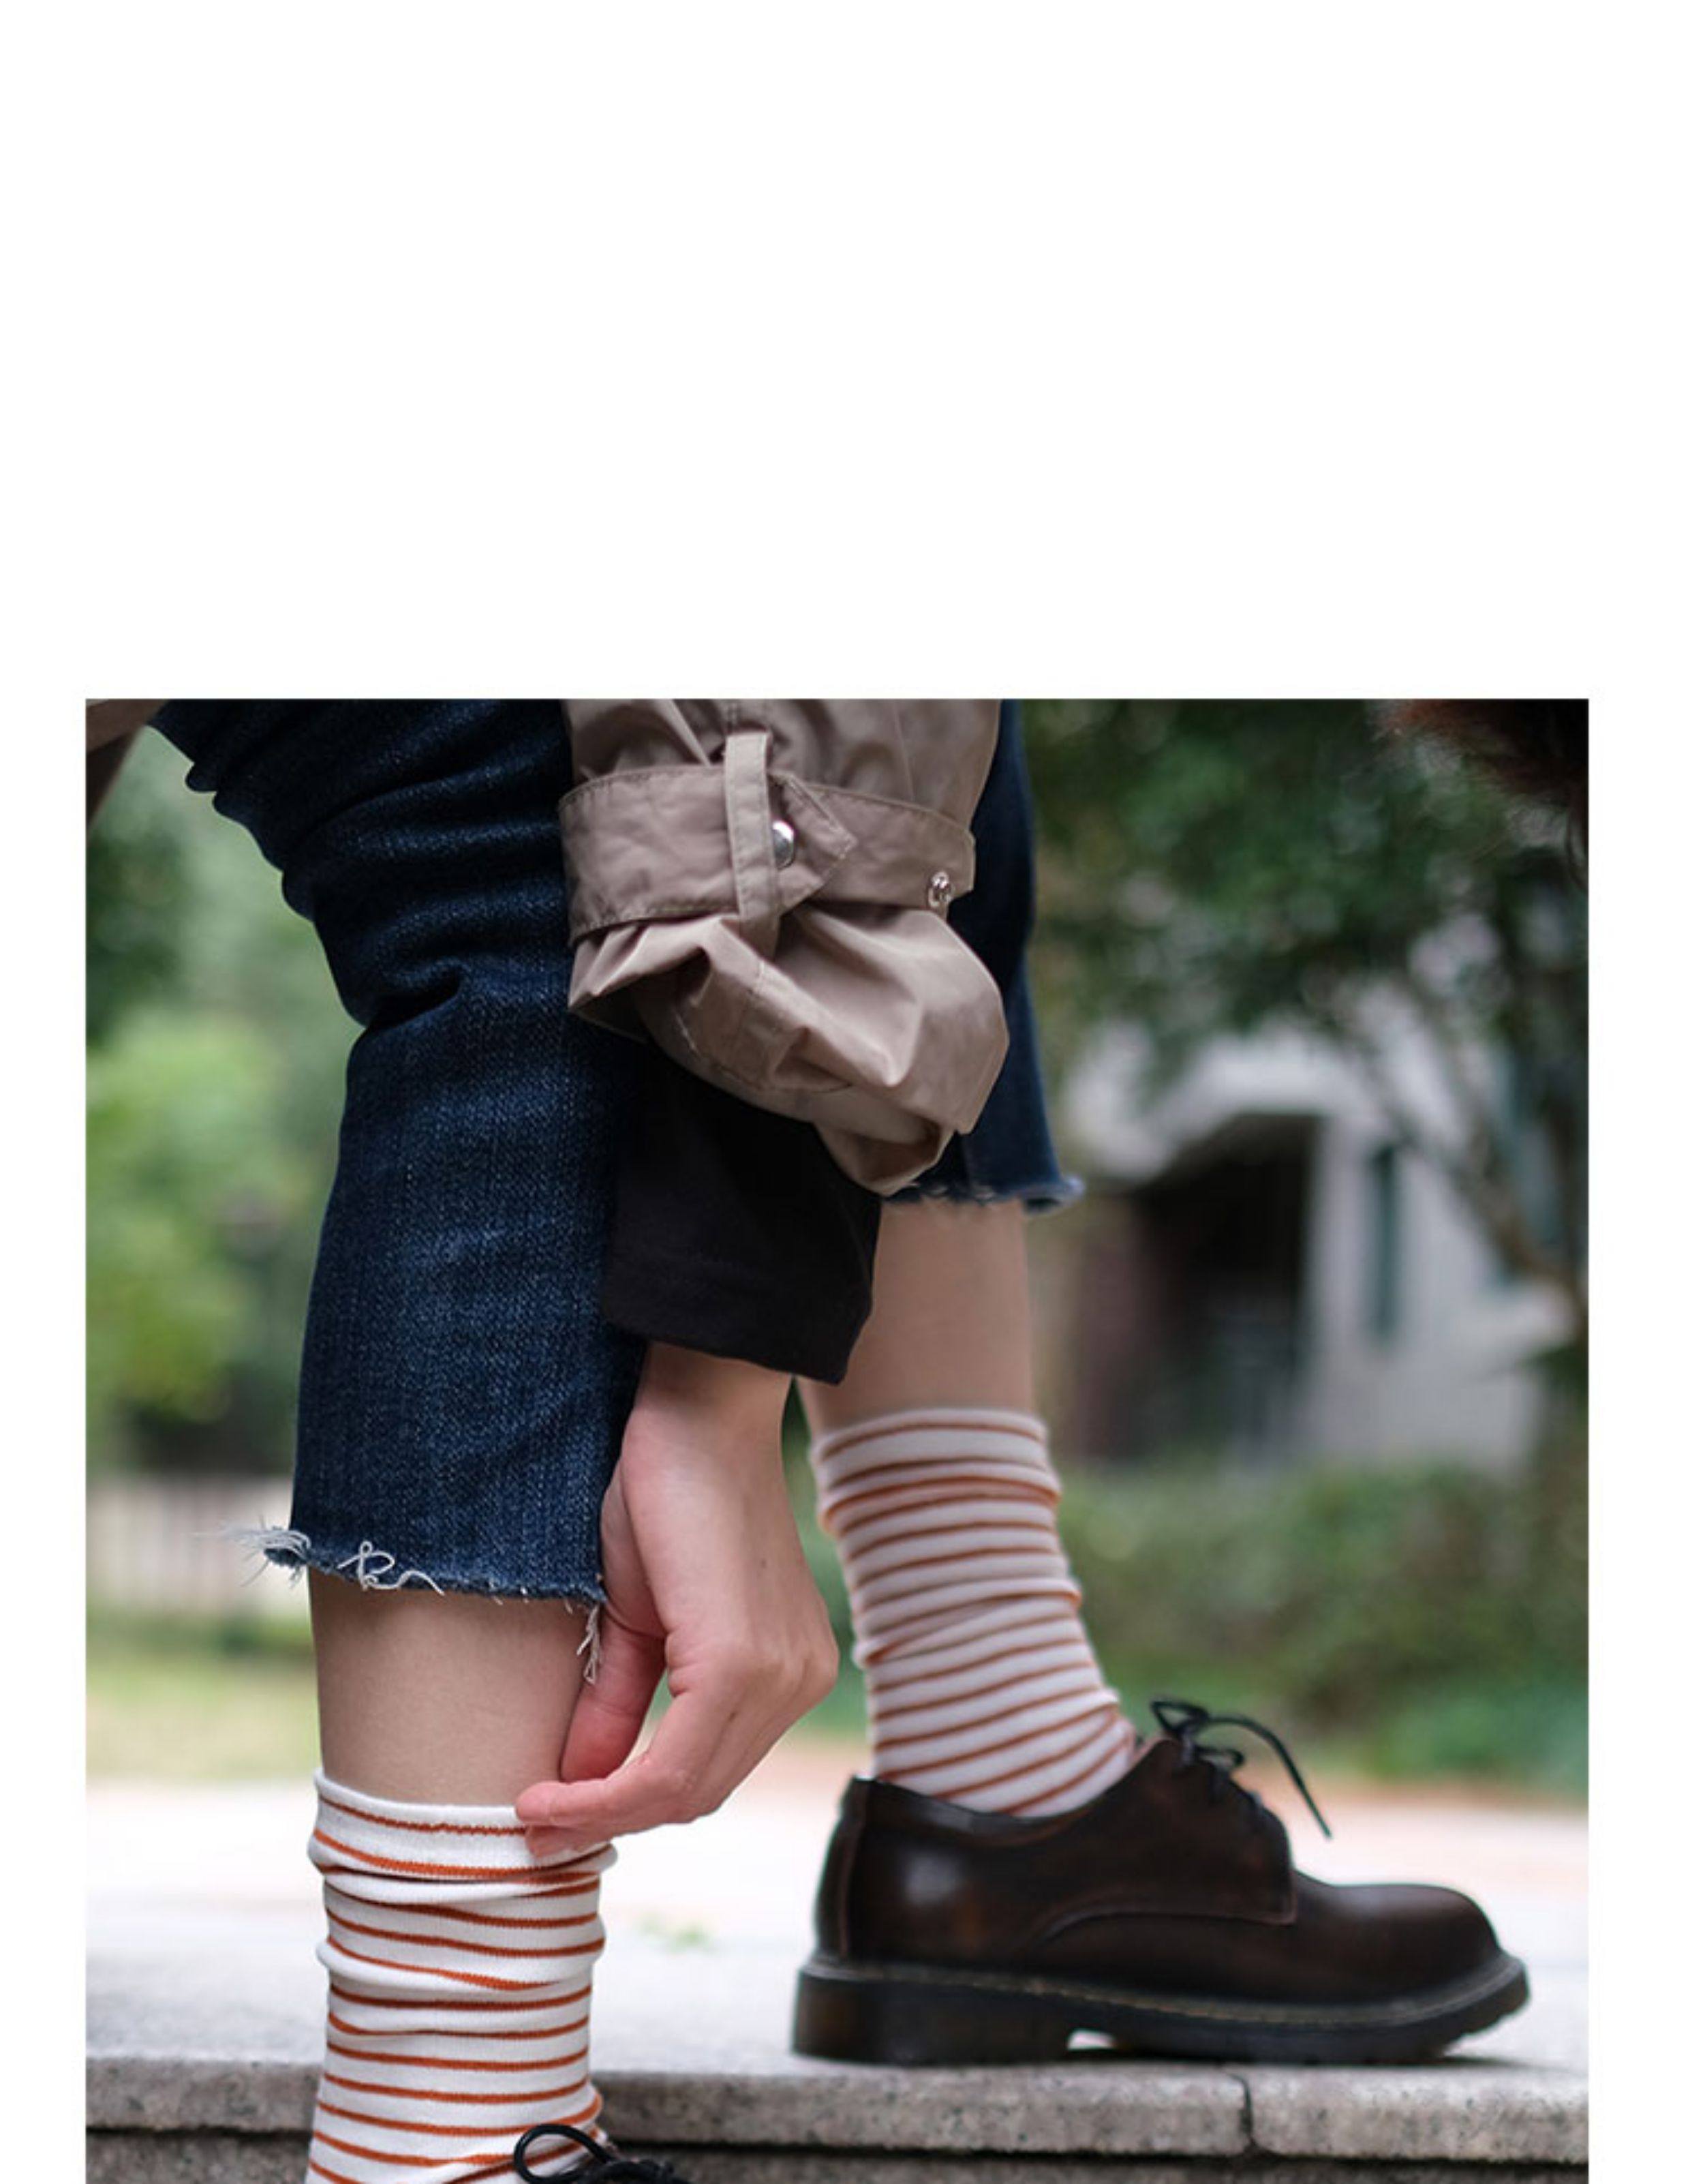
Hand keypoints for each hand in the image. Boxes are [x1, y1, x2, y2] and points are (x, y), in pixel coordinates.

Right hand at [515, 1342, 837, 1851]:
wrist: (697, 1412)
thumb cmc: (666, 1494)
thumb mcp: (634, 1616)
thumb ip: (618, 1702)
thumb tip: (576, 1785)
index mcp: (784, 1671)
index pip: (706, 1773)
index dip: (625, 1808)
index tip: (547, 1815)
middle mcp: (798, 1681)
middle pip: (700, 1792)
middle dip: (612, 1819)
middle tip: (533, 1825)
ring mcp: (784, 1674)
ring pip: (689, 1787)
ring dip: (606, 1810)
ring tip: (536, 1809)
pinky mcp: (747, 1660)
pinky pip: (680, 1760)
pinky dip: (614, 1788)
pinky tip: (558, 1786)